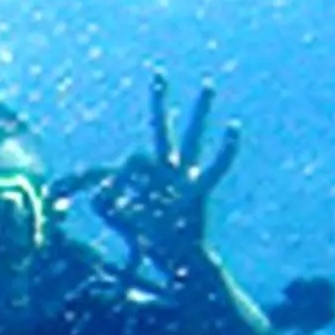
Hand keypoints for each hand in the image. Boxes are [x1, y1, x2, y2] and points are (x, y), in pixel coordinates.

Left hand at [94, 72, 240, 267]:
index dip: (116, 179)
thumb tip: (100, 189)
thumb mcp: (123, 220)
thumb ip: (106, 203)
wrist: (182, 261)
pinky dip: (224, 149)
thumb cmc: (155, 242)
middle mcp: (171, 170)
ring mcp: (187, 177)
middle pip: (163, 130)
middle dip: (159, 104)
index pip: (133, 159)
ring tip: (206, 84)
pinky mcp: (200, 189)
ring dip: (199, 112)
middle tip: (158, 74)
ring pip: (193, 138)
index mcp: (154, 176)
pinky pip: (216, 166)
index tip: (106, 199)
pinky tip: (234, 126)